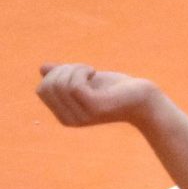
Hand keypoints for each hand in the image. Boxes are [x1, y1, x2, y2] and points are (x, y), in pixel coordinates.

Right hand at [36, 63, 158, 127]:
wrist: (144, 99)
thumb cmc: (116, 89)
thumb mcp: (86, 80)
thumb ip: (66, 77)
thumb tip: (43, 69)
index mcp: (64, 116)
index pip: (42, 90)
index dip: (56, 74)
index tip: (76, 71)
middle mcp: (70, 120)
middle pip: (47, 87)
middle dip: (63, 70)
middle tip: (86, 69)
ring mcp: (82, 116)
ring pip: (60, 85)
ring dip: (73, 68)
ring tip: (91, 70)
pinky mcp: (95, 108)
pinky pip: (73, 85)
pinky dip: (81, 70)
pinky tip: (94, 71)